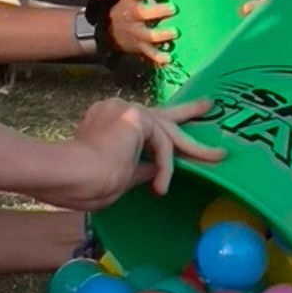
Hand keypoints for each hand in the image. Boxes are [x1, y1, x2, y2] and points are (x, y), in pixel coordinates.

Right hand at [54, 97, 225, 209]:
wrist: (73, 174)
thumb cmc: (86, 183)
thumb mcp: (120, 175)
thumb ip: (140, 168)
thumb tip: (156, 171)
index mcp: (108, 122)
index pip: (142, 124)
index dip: (162, 132)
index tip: (176, 139)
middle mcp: (116, 109)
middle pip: (160, 113)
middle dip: (187, 113)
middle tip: (208, 106)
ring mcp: (124, 109)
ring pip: (167, 129)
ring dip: (194, 147)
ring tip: (218, 157)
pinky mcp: (134, 117)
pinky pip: (162, 143)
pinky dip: (166, 166)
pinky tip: (161, 186)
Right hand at [109, 0, 176, 64]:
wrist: (113, 32)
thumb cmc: (132, 10)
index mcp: (131, 1)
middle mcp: (133, 16)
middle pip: (143, 13)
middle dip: (158, 11)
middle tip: (173, 8)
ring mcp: (137, 33)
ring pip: (149, 35)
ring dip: (162, 34)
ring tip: (175, 32)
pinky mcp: (141, 47)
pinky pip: (150, 53)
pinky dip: (159, 56)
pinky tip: (169, 58)